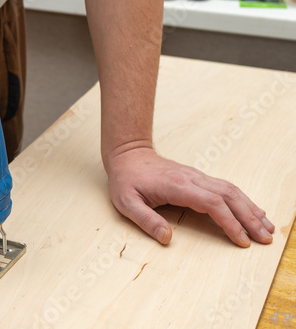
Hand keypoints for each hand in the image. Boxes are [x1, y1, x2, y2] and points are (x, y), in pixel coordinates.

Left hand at [105, 147, 274, 246]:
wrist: (128, 154)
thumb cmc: (126, 180)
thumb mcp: (127, 203)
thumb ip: (146, 221)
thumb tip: (167, 239)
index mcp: (176, 186)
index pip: (211, 204)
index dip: (229, 222)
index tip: (241, 240)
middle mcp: (192, 179)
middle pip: (229, 196)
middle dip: (249, 218)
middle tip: (266, 238)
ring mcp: (196, 176)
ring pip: (231, 189)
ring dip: (251, 208)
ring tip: (267, 226)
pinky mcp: (197, 177)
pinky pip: (225, 187)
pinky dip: (242, 199)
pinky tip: (251, 210)